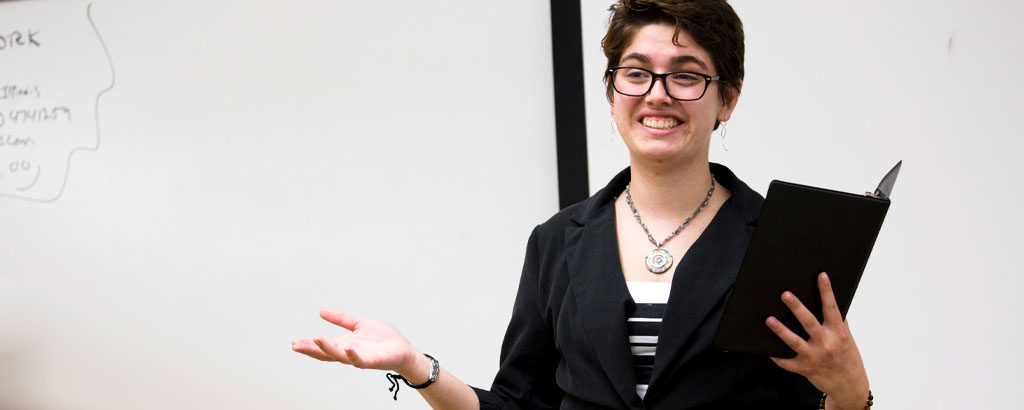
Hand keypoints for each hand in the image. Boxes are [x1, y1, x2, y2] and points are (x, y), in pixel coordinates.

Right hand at [291, 309, 429, 380]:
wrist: (403, 350)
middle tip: (295, 345)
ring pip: (340, 356)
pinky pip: (361, 360)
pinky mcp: (373, 361)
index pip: (323, 346)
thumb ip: (341, 319)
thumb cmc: (383, 340)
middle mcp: (349, 352)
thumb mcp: (359, 324)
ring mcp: (360, 357)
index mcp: (344, 344)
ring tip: (315, 340)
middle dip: (311, 349)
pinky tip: (347, 348)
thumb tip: (321, 311)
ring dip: (327, 349)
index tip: (293, 342)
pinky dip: (353, 355)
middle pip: (326, 353)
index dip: (308, 345)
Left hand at [765, 273, 869, 409]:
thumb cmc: (847, 356)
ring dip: (780, 330)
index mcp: (838, 333)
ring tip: (769, 319)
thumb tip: (828, 299)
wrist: (849, 385)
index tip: (821, 275)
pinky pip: (786, 362)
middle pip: (809, 323)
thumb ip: (837, 321)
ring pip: (794, 342)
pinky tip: (765, 347)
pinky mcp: (804, 369)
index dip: (826, 291)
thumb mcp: (846, 338)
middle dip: (796, 308)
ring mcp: (814, 357)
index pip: (832, 308)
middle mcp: (826, 344)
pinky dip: (775, 355)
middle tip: (785, 294)